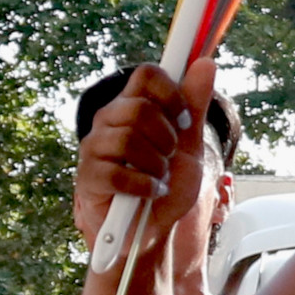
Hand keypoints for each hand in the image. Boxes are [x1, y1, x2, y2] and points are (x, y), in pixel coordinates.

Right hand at [74, 68, 210, 252]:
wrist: (151, 231)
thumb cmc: (165, 186)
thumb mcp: (189, 146)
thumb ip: (194, 106)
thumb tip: (205, 63)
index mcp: (132, 106)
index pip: (146, 74)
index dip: (171, 93)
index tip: (184, 121)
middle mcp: (109, 120)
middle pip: (139, 107)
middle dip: (166, 138)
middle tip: (168, 158)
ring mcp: (95, 147)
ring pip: (128, 138)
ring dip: (156, 165)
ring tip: (158, 178)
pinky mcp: (88, 177)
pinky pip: (117, 173)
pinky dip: (144, 186)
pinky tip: (150, 193)